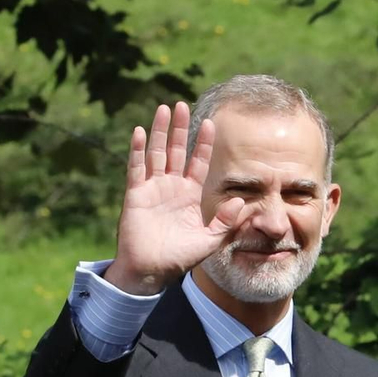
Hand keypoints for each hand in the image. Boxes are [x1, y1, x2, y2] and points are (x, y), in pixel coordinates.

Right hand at [109, 101, 245, 295]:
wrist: (151, 272)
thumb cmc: (179, 259)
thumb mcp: (210, 241)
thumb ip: (226, 221)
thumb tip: (242, 200)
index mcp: (189, 195)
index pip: (197, 163)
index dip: (203, 144)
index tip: (210, 123)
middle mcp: (171, 188)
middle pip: (177, 151)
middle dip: (181, 128)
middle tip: (183, 104)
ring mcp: (152, 189)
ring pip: (157, 153)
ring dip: (160, 131)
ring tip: (164, 108)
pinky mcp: (135, 195)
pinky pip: (137, 168)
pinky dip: (138, 150)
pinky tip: (140, 131)